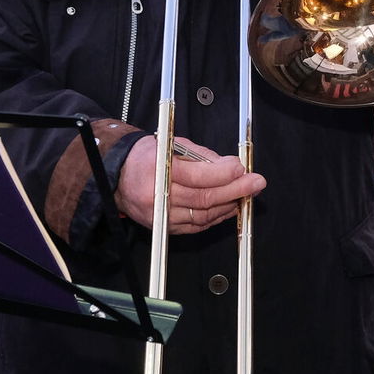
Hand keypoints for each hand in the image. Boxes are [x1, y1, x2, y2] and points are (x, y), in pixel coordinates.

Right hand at [115, 134, 266, 233]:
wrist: (117, 178)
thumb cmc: (145, 158)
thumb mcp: (172, 145)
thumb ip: (202, 156)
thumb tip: (230, 165)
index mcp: (158, 170)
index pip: (198, 176)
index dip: (223, 173)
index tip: (241, 168)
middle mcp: (159, 196)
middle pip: (204, 198)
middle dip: (235, 190)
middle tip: (256, 183)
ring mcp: (161, 215)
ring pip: (203, 215)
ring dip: (229, 205)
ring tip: (246, 194)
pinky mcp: (164, 228)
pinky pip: (196, 226)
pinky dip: (215, 218)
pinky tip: (229, 207)